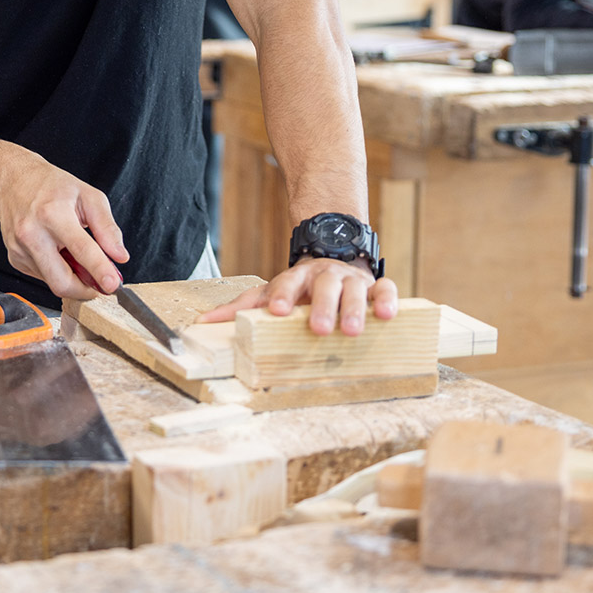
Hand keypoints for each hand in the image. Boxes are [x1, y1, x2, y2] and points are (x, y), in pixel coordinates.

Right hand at [0, 154, 128, 298]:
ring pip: (52, 282)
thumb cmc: (52, 186)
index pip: (81, 249)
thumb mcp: (88, 196)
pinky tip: (56, 250)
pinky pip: (42, 276)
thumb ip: (107, 227)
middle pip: (61, 281)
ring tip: (73, 252)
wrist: (13, 180)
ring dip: (71, 277)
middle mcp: (32, 233)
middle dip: (85, 290)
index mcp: (53, 214)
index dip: (99, 270)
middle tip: (99, 282)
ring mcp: (19, 248)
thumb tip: (120, 256)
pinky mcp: (14, 259)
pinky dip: (56, 270)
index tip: (112, 284)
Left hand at [197, 256, 397, 335]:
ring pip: (355, 289)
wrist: (333, 261)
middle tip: (318, 329)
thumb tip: (204, 322)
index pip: (286, 284)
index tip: (276, 311)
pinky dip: (388, 300)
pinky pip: (386, 289)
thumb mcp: (269, 294)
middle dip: (320, 307)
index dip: (281, 296)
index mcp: (296, 278)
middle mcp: (324, 276)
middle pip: (322, 287)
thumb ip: (240, 308)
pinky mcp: (375, 286)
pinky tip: (387, 315)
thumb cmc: (298, 290)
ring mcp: (351, 280)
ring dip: (354, 309)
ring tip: (352, 330)